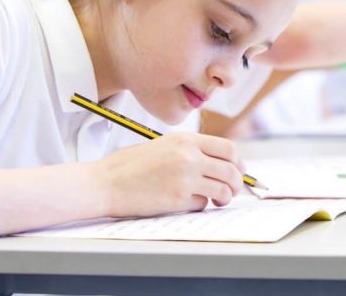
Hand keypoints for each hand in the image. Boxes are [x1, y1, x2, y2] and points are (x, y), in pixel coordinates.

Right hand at [96, 133, 245, 218]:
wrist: (106, 182)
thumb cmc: (130, 165)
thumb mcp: (163, 145)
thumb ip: (190, 150)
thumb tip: (218, 161)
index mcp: (186, 140)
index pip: (228, 148)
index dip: (238, 161)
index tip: (238, 169)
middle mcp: (189, 156)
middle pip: (231, 170)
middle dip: (237, 182)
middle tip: (233, 189)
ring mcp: (185, 178)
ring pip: (223, 189)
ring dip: (224, 196)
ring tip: (218, 199)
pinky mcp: (178, 199)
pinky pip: (203, 203)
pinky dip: (201, 204)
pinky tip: (189, 202)